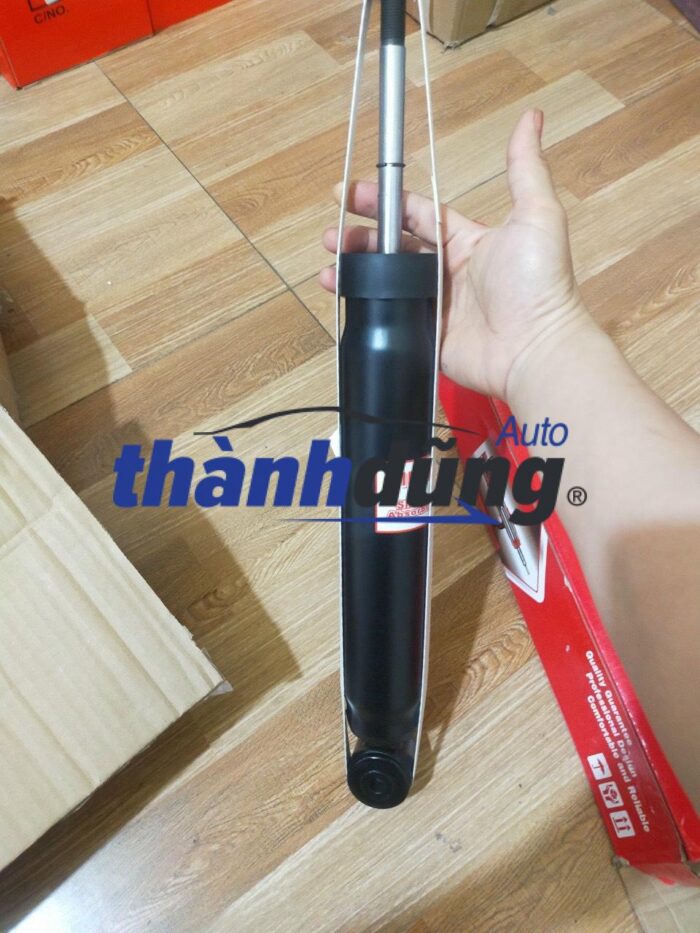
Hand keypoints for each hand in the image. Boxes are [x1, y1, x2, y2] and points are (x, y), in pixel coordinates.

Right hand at [320, 109, 593, 402]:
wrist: (534, 349)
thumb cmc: (538, 282)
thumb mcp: (536, 215)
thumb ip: (525, 168)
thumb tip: (530, 118)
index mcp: (466, 240)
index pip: (415, 213)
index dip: (383, 201)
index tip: (350, 192)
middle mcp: (446, 271)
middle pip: (393, 246)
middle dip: (360, 236)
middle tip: (332, 233)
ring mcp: (433, 305)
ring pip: (384, 281)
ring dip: (355, 268)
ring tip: (329, 261)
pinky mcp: (424, 335)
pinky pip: (386, 315)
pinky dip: (360, 305)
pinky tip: (339, 292)